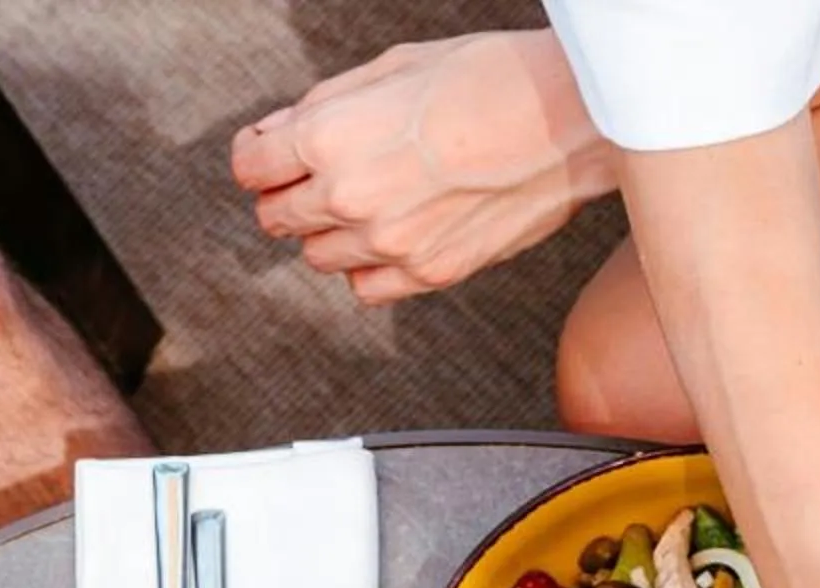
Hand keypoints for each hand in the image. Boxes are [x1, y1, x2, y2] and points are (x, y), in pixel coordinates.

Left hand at [231, 33, 616, 306]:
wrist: (567, 120)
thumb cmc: (487, 77)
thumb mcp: (391, 67)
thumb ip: (323, 107)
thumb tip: (279, 134)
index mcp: (328, 138)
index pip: (251, 168)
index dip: (258, 156)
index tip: (270, 153)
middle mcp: (348, 199)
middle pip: (278, 219)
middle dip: (289, 194)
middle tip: (317, 176)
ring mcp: (389, 244)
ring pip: (319, 258)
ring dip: (329, 232)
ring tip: (369, 200)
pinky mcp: (430, 274)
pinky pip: (367, 289)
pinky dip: (368, 267)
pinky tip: (393, 235)